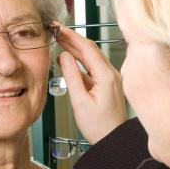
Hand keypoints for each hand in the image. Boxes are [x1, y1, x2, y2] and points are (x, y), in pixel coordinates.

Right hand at [57, 25, 127, 143]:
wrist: (113, 140)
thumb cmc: (99, 126)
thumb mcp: (80, 102)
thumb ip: (72, 77)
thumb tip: (64, 56)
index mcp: (106, 76)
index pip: (88, 48)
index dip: (72, 36)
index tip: (58, 28)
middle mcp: (111, 74)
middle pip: (90, 49)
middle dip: (72, 38)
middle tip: (56, 30)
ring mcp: (111, 78)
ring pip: (91, 57)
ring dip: (75, 48)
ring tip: (59, 40)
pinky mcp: (107, 84)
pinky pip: (92, 67)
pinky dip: (80, 61)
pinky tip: (68, 58)